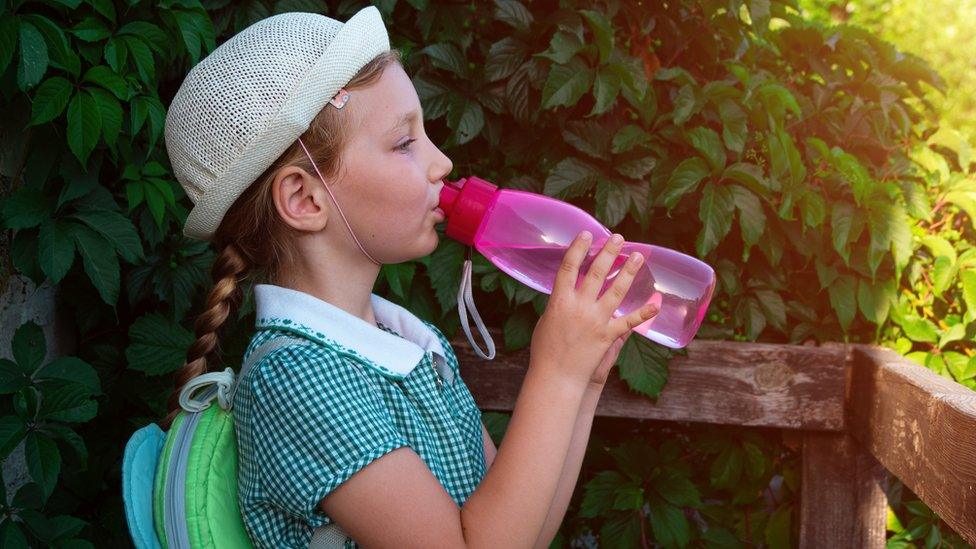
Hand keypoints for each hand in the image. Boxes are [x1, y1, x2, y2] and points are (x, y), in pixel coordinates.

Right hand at [529, 230, 659, 388]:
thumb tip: (566, 293)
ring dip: (628, 272)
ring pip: (616, 291)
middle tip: (619, 238)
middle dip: (609, 253)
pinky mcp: (607, 336)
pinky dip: (642, 314)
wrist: (556, 377)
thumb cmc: (545, 350)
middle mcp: (579, 307)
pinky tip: (654, 304)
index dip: (578, 248)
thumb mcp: (546, 320)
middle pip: (595, 273)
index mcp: (559, 302)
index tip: (587, 234)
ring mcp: (595, 321)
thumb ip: (558, 304)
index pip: (568, 268)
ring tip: (638, 256)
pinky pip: (628, 322)